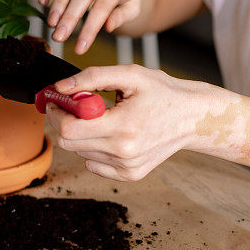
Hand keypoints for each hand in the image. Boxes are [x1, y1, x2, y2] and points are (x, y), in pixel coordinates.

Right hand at [37, 0, 145, 54]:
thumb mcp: (133, 7)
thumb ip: (122, 16)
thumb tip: (108, 27)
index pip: (102, 8)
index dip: (90, 29)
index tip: (80, 48)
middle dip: (69, 18)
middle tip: (58, 37)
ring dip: (57, 5)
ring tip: (51, 25)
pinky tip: (42, 2)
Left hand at [46, 65, 213, 181]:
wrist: (192, 118)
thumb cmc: (163, 93)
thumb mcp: (130, 74)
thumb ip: (92, 77)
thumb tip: (60, 87)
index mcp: (123, 125)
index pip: (69, 128)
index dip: (57, 112)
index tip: (59, 99)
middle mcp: (124, 151)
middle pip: (69, 144)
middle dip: (65, 122)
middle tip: (77, 106)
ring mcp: (127, 166)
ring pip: (80, 153)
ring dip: (83, 134)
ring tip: (104, 118)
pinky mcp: (130, 175)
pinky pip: (94, 164)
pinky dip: (95, 149)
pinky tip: (113, 135)